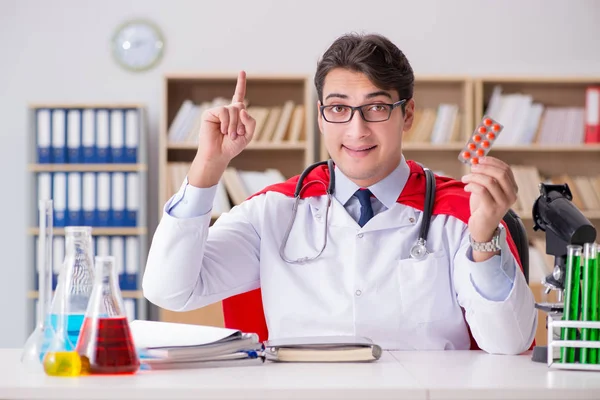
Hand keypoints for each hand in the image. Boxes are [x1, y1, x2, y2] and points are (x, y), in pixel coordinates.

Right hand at [189, 71, 255, 186]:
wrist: (219, 155)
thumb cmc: (232, 146)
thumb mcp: (248, 135)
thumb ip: (250, 122)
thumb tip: (242, 109)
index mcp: (236, 114)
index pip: (239, 96)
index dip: (240, 84)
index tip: (242, 71)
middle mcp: (227, 110)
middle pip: (240, 107)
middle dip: (241, 122)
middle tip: (237, 134)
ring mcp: (218, 111)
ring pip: (233, 110)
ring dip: (234, 124)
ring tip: (230, 135)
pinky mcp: (209, 113)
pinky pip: (223, 111)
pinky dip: (226, 122)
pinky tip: (223, 130)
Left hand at [461, 157, 518, 242]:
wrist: (482, 227)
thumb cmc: (483, 206)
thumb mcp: (487, 189)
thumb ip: (485, 177)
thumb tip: (477, 162)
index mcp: (512, 188)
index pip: (506, 169)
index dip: (492, 162)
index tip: (479, 159)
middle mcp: (511, 195)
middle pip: (500, 174)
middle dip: (484, 167)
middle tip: (472, 167)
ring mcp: (503, 203)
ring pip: (490, 181)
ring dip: (474, 176)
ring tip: (465, 178)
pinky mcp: (492, 209)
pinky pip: (482, 191)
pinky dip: (471, 186)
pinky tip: (466, 188)